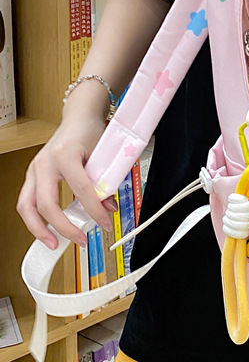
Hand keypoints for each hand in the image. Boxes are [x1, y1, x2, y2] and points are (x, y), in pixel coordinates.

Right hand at [16, 114, 116, 249]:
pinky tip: (49, 229)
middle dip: (62, 227)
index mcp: (64, 155)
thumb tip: (108, 207)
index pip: (81, 189)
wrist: (78, 118)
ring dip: (38, 228)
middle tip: (80, 240)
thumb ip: (105, 181)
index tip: (105, 223)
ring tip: (54, 243)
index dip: (94, 210)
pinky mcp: (32, 175)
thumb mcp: (103, 154)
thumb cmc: (90, 132)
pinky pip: (27, 201)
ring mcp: (34, 169)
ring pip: (26, 206)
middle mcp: (44, 163)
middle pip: (46, 203)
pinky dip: (36, 218)